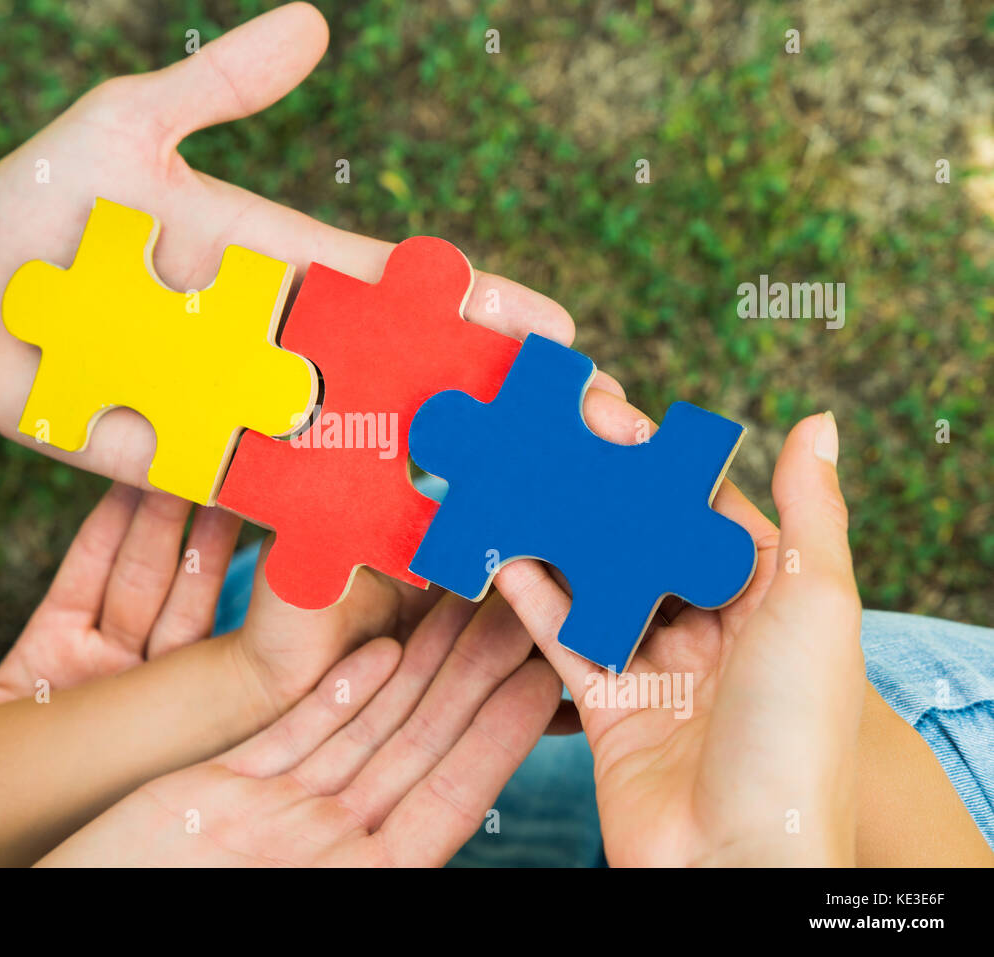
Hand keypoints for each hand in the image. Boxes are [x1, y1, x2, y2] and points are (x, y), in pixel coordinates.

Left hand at [0, 2, 596, 490]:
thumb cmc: (40, 204)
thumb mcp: (130, 127)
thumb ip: (220, 87)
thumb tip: (317, 21)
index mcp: (272, 261)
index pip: (391, 286)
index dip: (471, 306)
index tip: (552, 326)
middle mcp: (265, 340)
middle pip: (388, 373)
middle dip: (471, 398)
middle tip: (559, 428)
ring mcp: (228, 405)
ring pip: (340, 441)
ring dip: (417, 468)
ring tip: (501, 498)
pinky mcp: (180, 457)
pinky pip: (262, 489)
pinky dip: (323, 513)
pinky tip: (393, 539)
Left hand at [0, 483, 240, 729]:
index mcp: (56, 646)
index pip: (94, 566)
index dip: (115, 515)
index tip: (134, 461)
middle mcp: (110, 662)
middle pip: (150, 576)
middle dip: (174, 515)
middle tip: (197, 459)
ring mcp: (146, 685)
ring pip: (187, 605)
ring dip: (210, 547)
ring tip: (233, 493)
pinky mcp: (175, 712)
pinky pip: (203, 651)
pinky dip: (228, 607)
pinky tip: (251, 561)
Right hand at [38, 592, 560, 865]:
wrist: (61, 919)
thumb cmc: (153, 906)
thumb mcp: (293, 893)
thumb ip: (361, 871)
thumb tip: (424, 858)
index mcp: (356, 882)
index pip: (450, 797)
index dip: (499, 736)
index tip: (547, 680)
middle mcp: (326, 845)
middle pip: (414, 748)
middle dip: (467, 680)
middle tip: (518, 614)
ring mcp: (276, 814)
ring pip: (361, 729)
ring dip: (413, 670)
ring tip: (460, 611)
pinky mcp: (223, 789)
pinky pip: (290, 733)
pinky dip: (332, 693)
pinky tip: (371, 653)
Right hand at [496, 410, 862, 865]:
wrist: (736, 859)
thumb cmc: (794, 736)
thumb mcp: (817, 607)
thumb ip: (811, 514)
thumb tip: (818, 422)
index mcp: (772, 605)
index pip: (713, 513)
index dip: (669, 463)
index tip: (617, 414)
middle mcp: (714, 634)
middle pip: (650, 543)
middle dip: (606, 491)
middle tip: (558, 436)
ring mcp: (658, 670)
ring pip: (601, 584)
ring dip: (564, 535)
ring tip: (522, 481)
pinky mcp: (607, 706)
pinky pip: (564, 639)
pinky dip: (533, 598)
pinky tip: (505, 554)